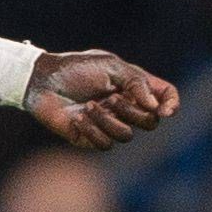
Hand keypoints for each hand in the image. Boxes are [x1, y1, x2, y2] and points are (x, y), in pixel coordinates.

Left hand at [24, 49, 180, 151]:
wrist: (40, 81)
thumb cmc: (75, 69)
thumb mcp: (110, 66)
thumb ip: (137, 83)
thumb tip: (155, 107)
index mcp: (134, 87)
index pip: (166, 97)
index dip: (171, 105)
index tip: (165, 110)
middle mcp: (126, 107)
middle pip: (150, 122)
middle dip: (132, 112)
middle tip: (111, 98)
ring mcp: (110, 123)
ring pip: (127, 136)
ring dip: (108, 121)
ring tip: (88, 107)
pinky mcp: (91, 137)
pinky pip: (105, 144)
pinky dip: (92, 131)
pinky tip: (78, 119)